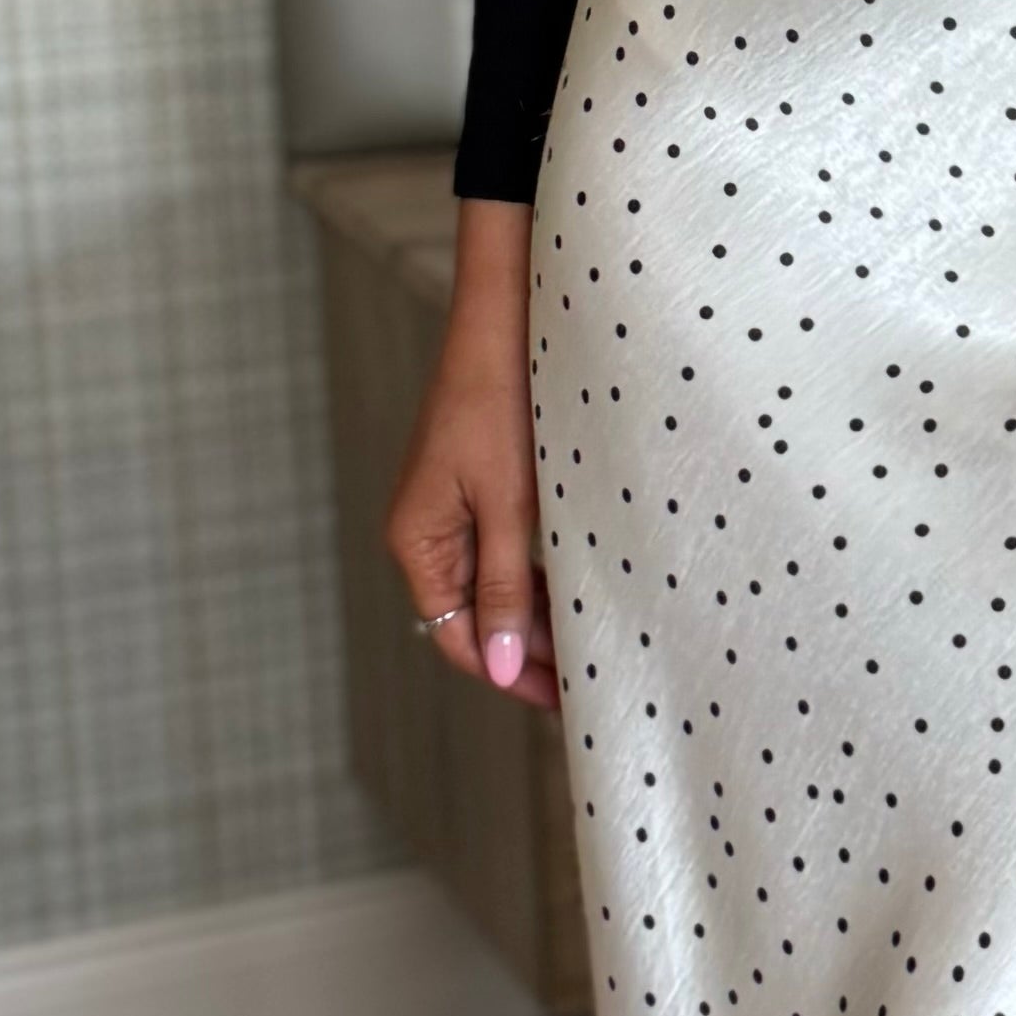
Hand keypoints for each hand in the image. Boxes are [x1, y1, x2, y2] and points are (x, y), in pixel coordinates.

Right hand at [382, 197, 560, 708]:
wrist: (507, 316)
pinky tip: (585, 583)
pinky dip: (540, 573)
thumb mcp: (508, 504)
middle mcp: (428, 532)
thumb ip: (501, 587)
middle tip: (595, 676)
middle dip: (530, 650)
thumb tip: (499, 667)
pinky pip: (507, 550)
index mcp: (417, 541)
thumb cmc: (499, 401)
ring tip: (598, 638)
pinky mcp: (482, 486)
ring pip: (496, 585)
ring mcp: (454, 509)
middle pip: (476, 617)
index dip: (509, 674)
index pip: (457, 638)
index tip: (566, 700)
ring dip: (539, 613)